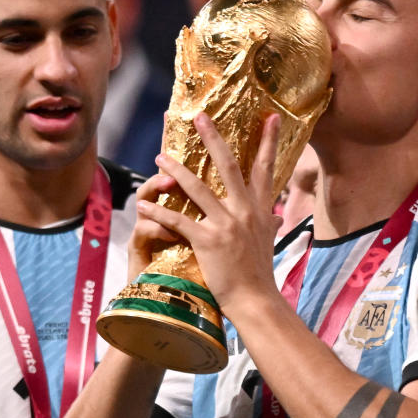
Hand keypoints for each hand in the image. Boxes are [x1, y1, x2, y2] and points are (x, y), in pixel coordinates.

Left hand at [136, 112, 283, 312]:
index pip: (265, 168)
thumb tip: (274, 214)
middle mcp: (244, 211)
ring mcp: (225, 225)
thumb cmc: (259, 273)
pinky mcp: (207, 241)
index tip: (270, 117)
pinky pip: (178, 221)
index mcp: (258, 209)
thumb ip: (268, 223)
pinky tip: (144, 207)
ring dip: (175, 171)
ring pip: (197, 189)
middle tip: (200, 117)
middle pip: (228, 166)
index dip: (267, 142)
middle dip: (213, 139)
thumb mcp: (268, 241)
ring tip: (158, 157)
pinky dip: (159, 213)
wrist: (256, 300)